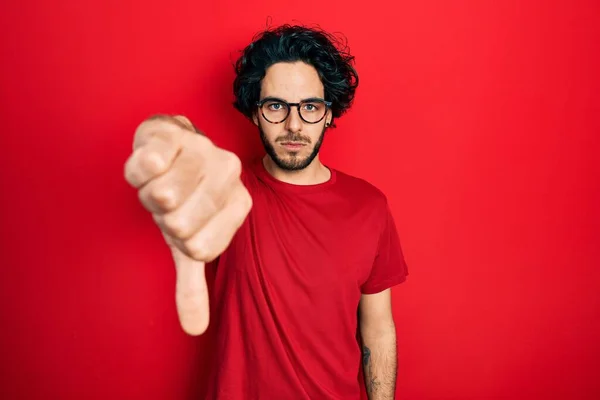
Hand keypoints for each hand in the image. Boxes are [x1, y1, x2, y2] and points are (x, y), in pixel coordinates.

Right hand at [124, 115, 251, 334]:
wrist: (170, 148)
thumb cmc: (184, 198)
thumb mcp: (188, 242)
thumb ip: (193, 283)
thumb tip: (195, 329)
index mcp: (240, 204)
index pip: (202, 248)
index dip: (182, 241)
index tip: (183, 225)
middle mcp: (230, 174)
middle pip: (180, 223)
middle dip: (164, 218)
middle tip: (170, 203)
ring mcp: (205, 150)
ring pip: (163, 194)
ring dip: (149, 195)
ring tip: (159, 183)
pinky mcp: (176, 133)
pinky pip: (149, 163)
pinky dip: (140, 170)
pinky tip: (153, 163)